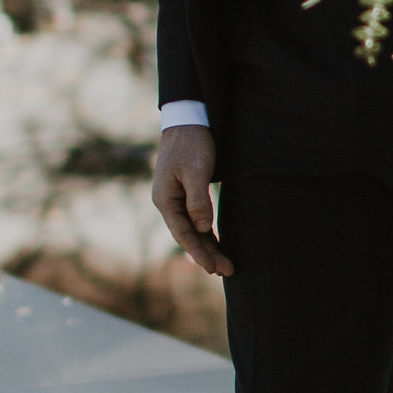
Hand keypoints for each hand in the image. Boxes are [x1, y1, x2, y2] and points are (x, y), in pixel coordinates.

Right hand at [152, 127, 232, 277]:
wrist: (188, 121)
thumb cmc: (191, 144)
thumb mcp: (196, 171)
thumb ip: (198, 200)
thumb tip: (203, 228)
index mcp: (165, 199)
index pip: (182, 232)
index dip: (197, 251)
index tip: (212, 267)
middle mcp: (168, 203)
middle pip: (188, 235)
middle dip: (206, 254)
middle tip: (227, 271)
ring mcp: (176, 200)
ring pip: (193, 230)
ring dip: (208, 248)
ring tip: (225, 266)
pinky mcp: (187, 195)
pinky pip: (197, 221)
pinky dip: (207, 234)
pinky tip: (217, 246)